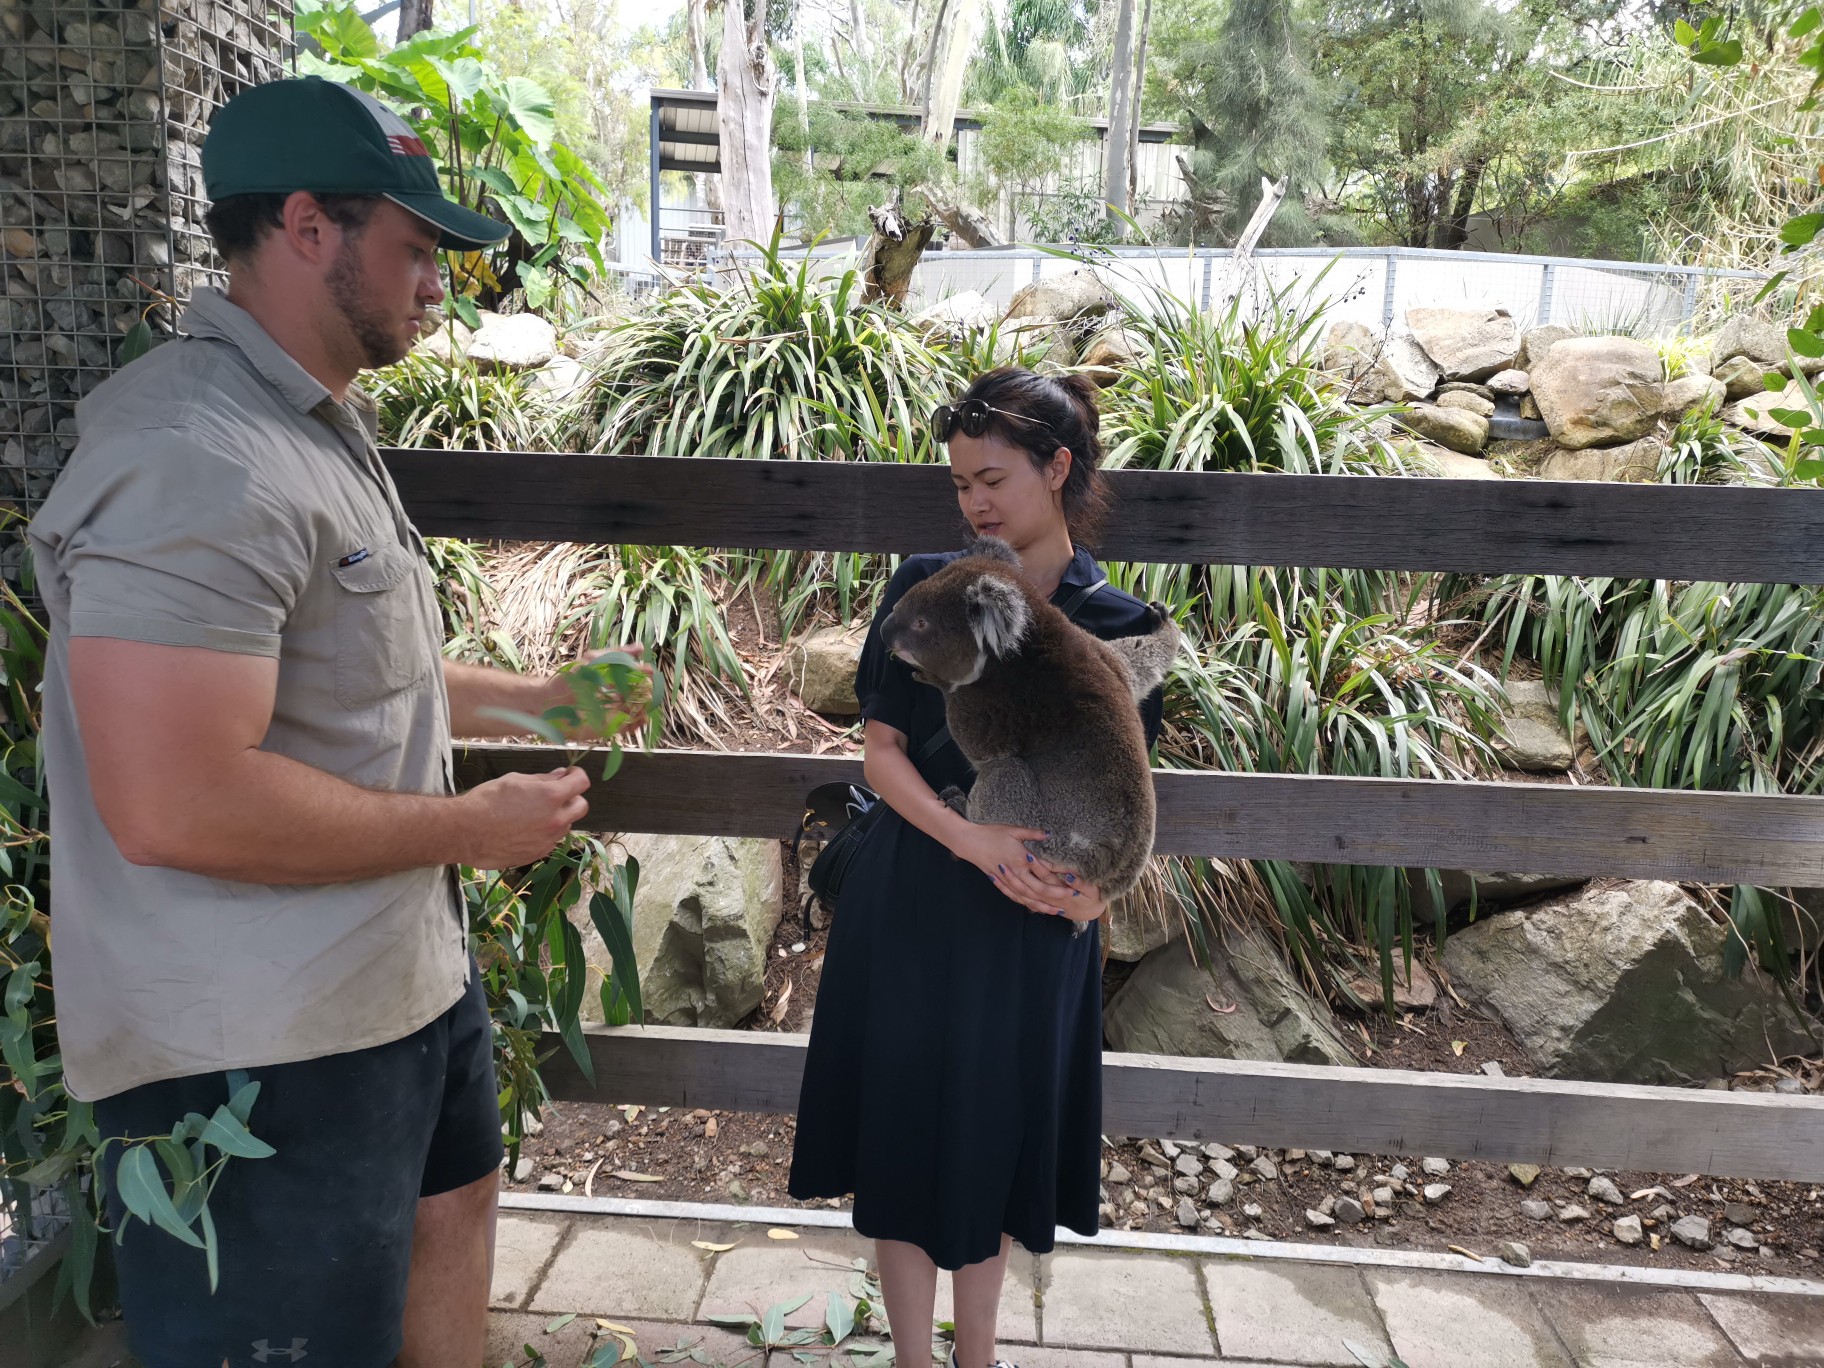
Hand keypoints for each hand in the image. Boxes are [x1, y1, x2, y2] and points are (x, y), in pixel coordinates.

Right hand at [456, 767, 590, 868]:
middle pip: (581, 806)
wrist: (465, 832)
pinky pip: (551, 840)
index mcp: (551, 797)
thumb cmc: (486, 801)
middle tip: (556, 794)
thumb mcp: (514, 781)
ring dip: (557, 817)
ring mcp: (548, 840)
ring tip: (533, 813)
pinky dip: (544, 833)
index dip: (576, 776)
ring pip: (566, 825)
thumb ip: (542, 779)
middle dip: (572, 797)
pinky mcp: (538, 854)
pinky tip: (524, 829)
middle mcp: (555, 820)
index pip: (581, 782)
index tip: (569, 775)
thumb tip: (560, 776)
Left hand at [551, 644, 652, 739]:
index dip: (645, 674)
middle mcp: (617, 695)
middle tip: (646, 691)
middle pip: (641, 694)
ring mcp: (614, 711)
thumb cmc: (569, 680)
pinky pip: (628, 727)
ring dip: (644, 709)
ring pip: (638, 711)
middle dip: (647, 692)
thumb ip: (617, 654)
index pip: (638, 676)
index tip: (649, 671)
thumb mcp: (593, 661)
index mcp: (615, 678)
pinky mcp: (609, 727)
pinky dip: (637, 724)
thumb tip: (641, 647)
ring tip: (642, 705)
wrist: (548, 703)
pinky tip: (639, 719)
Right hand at [952, 821, 1099, 919]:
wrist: (969, 842)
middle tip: (1069, 901)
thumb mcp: (1013, 830)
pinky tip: (1033, 908)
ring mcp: (1006, 880)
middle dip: (1054, 897)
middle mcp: (1015, 872)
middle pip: (1037, 890)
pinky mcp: (998, 882)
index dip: (1058, 881)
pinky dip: (1024, 903)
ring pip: (1026, 897)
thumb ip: (1032, 833)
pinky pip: (1014, 896)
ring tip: (1055, 911)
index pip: (1044, 874)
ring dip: (1041, 905)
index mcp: (1021, 858)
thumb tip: (1049, 834)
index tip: (1072, 885)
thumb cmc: (991, 833)